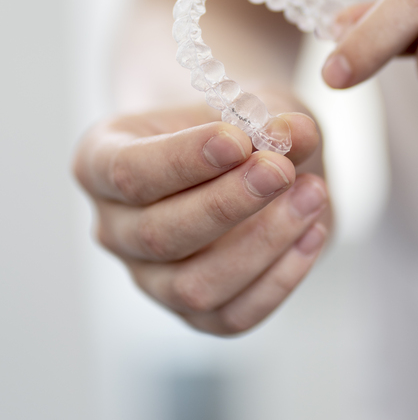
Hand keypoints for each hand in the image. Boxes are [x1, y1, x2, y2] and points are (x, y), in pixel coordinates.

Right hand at [73, 103, 329, 333]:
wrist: (244, 158)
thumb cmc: (231, 125)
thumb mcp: (254, 103)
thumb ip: (273, 114)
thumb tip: (293, 131)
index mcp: (101, 162)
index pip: (129, 171)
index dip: (183, 160)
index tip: (238, 140)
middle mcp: (115, 227)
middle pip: (159, 234)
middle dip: (227, 204)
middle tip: (282, 170)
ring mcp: (150, 278)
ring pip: (194, 287)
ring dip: (262, 243)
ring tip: (313, 194)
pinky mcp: (196, 313)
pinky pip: (233, 316)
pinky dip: (280, 279)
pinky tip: (313, 232)